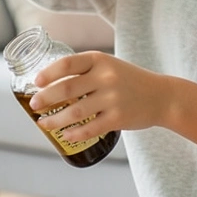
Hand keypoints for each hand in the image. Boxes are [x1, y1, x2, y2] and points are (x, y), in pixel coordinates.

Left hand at [28, 52, 165, 141]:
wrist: (162, 96)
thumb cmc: (129, 80)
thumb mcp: (109, 66)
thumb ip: (85, 71)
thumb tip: (50, 84)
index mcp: (100, 60)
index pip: (67, 64)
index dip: (48, 73)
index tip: (36, 82)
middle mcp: (106, 78)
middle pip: (67, 89)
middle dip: (45, 99)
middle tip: (33, 105)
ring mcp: (112, 99)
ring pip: (75, 112)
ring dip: (55, 120)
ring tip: (43, 123)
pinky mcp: (118, 118)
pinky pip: (90, 129)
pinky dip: (74, 134)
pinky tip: (65, 136)